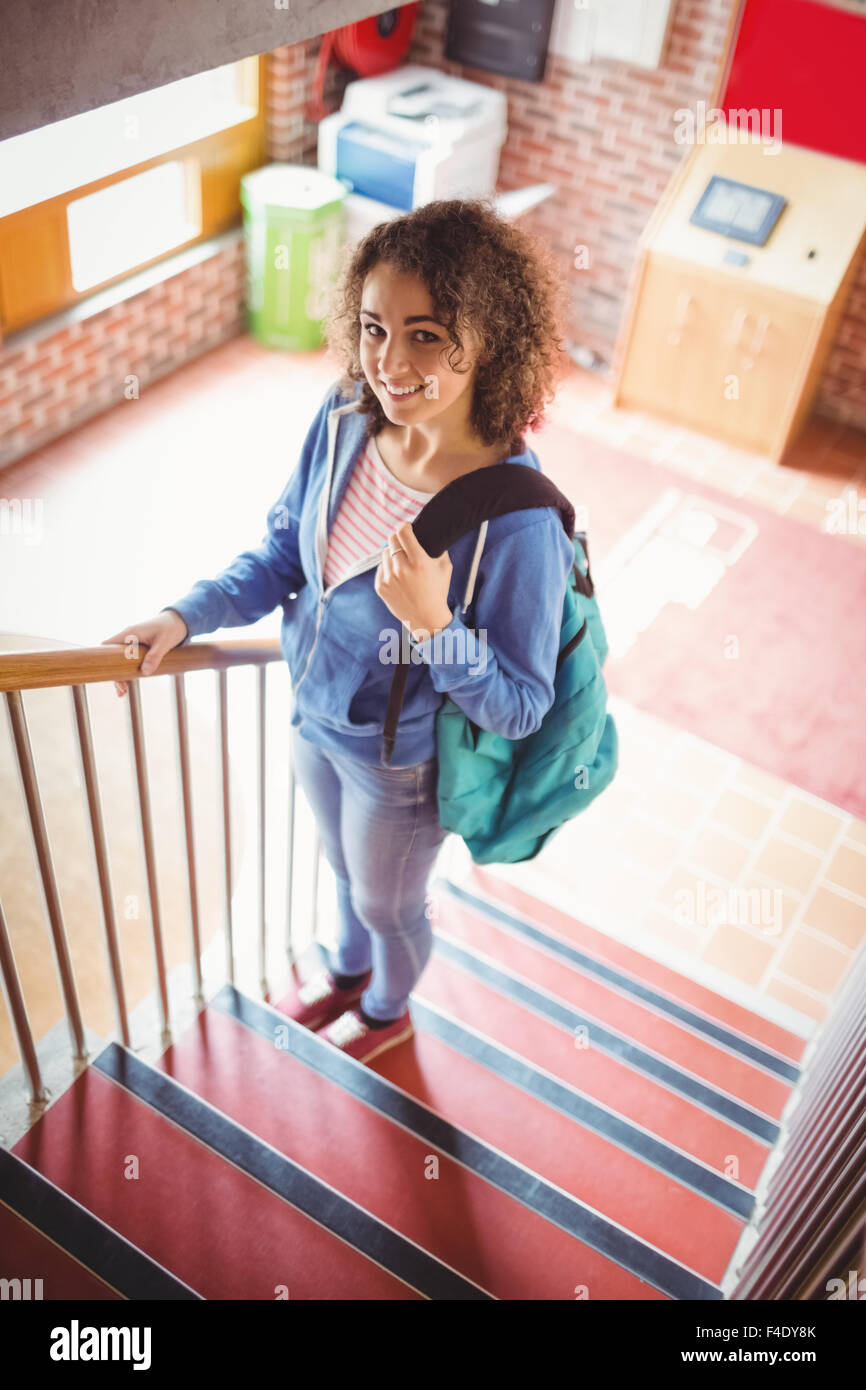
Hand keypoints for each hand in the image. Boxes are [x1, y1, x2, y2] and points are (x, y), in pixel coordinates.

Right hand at [100, 610, 187, 696]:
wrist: (178, 621)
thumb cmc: (171, 628)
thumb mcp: (165, 643)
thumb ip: (155, 656)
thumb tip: (145, 672)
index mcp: (130, 634)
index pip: (107, 645)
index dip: (103, 660)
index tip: (110, 675)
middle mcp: (127, 638)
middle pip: (111, 657)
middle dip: (113, 673)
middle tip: (122, 690)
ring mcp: (131, 644)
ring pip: (119, 661)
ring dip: (120, 675)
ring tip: (123, 692)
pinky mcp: (137, 649)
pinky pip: (127, 661)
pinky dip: (127, 672)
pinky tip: (128, 685)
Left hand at [374, 521, 451, 635]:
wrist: (427, 619)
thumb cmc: (438, 591)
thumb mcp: (445, 567)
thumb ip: (438, 548)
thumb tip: (429, 533)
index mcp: (419, 562)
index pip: (403, 532)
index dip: (405, 526)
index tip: (407, 527)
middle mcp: (402, 569)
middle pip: (392, 540)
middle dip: (398, 539)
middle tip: (404, 543)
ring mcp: (389, 579)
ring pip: (385, 553)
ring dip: (393, 554)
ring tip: (402, 562)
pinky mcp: (381, 587)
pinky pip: (381, 568)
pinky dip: (388, 567)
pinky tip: (397, 574)